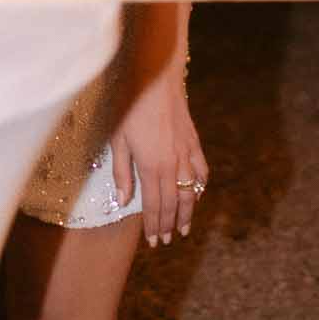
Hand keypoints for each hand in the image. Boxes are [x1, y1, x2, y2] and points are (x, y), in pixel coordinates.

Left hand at [110, 74, 208, 246]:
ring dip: (187, 212)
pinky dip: (199, 186)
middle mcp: (172, 164)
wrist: (154, 78)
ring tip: (184, 228)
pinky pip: (200, 170)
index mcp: (151, 166)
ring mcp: (185, 153)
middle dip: (169, 224)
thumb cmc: (130, 106)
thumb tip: (124, 202)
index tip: (153, 241)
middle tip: (166, 241)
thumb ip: (122, 173)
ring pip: (189, 191)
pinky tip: (196, 194)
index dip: (154, 225)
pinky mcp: (193, 141)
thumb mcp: (118, 139)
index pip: (154, 205)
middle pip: (173, 203)